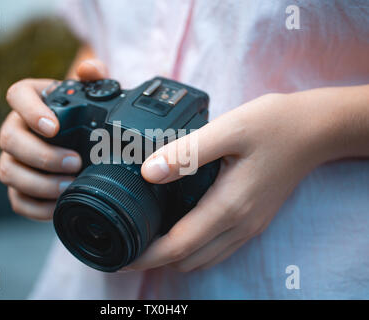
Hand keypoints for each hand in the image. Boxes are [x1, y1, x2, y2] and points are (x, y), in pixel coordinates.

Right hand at [0, 59, 107, 219]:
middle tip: (74, 162)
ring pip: (9, 171)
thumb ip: (95, 77)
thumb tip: (89, 69)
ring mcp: (15, 159)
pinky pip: (17, 200)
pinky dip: (36, 207)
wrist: (87, 141)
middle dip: (41, 155)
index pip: (17, 95)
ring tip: (70, 186)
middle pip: (9, 139)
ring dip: (39, 183)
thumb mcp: (95, 95)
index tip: (53, 127)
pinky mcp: (20, 186)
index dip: (30, 111)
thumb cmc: (88, 115)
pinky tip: (59, 205)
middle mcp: (17, 128)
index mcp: (32, 100)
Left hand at [125, 92, 332, 271]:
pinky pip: (218, 248)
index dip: (146, 257)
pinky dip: (195, 247)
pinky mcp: (253, 220)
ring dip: (175, 255)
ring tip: (150, 237)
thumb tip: (149, 172)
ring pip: (203, 258)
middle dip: (156, 259)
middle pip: (188, 260)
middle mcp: (240, 224)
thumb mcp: (227, 130)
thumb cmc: (273, 125)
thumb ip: (186, 153)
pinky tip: (182, 226)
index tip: (122, 258)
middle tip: (130, 243)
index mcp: (229, 206)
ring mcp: (249, 225)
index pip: (179, 246)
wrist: (314, 130)